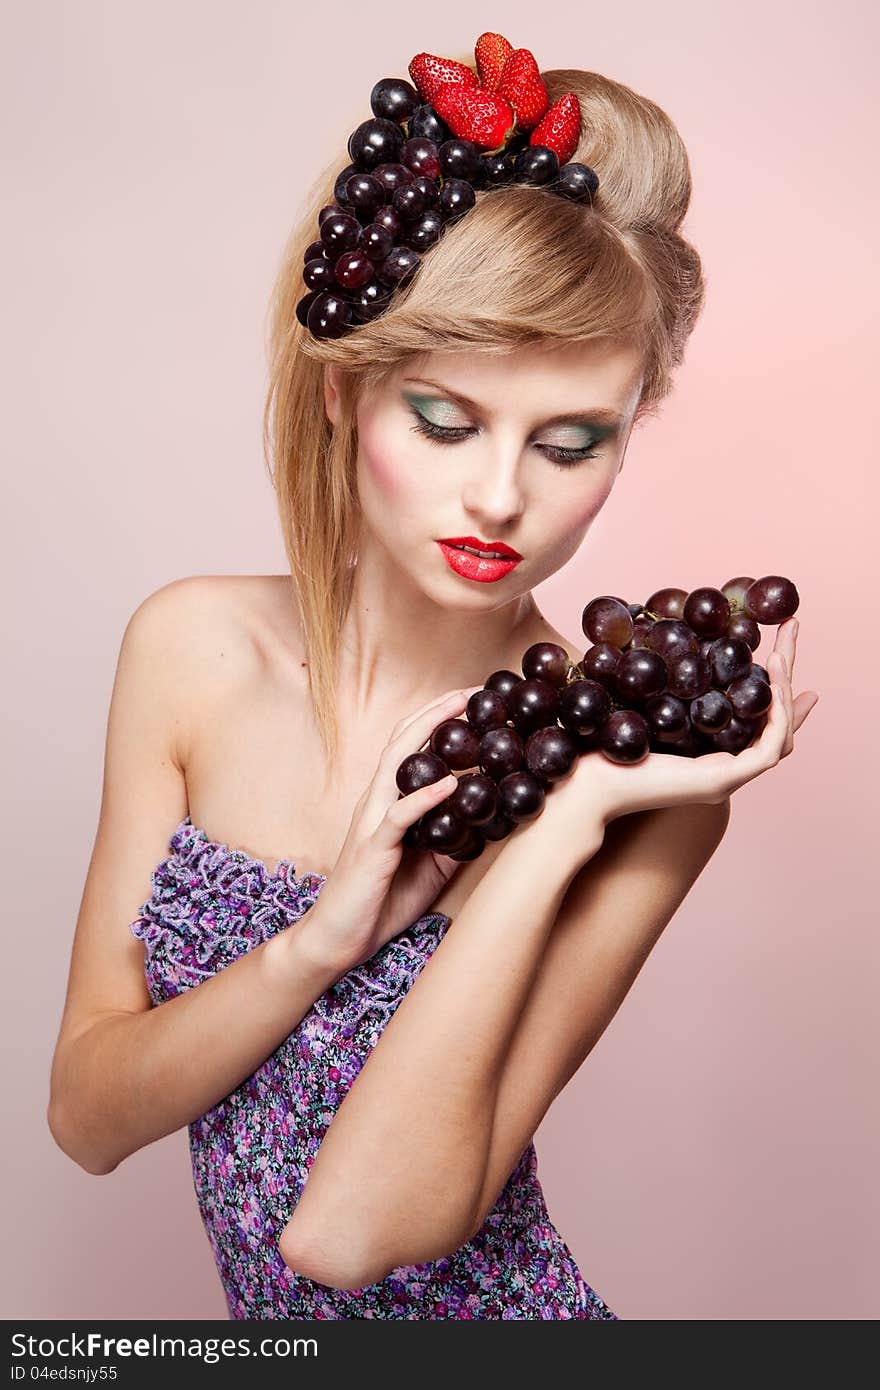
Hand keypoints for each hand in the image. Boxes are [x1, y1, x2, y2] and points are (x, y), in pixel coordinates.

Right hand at [308, 684, 483, 972]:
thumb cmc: (381, 901)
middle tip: (473, 692)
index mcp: (387, 803)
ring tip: (461, 714)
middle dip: (437, 713)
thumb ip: (454, 838)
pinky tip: (450, 783)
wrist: (338, 940)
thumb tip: (492, 821)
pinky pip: (399, 817)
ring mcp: (371, 823)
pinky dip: (425, 796)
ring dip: (430, 736)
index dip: (438, 719)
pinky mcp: (372, 849)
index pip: (410, 748)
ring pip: (397, 767)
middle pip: (402, 742)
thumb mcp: (431, 866)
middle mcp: (375, 803)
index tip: (474, 701)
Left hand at [545, 617, 818, 838]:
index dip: (777, 697)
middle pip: (775, 727)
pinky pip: (769, 748)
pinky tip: (770, 680)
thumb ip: (658, 689)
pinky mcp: (722, 781)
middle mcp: (723, 772)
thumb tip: (656, 643)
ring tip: (782, 650)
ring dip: (785, 689)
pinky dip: (776, 714)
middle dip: (788, 678)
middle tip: (792, 631)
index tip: (783, 660)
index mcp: (705, 759)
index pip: (756, 729)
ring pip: (779, 735)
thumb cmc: (598, 750)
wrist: (582, 786)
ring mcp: (726, 779)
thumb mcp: (638, 710)